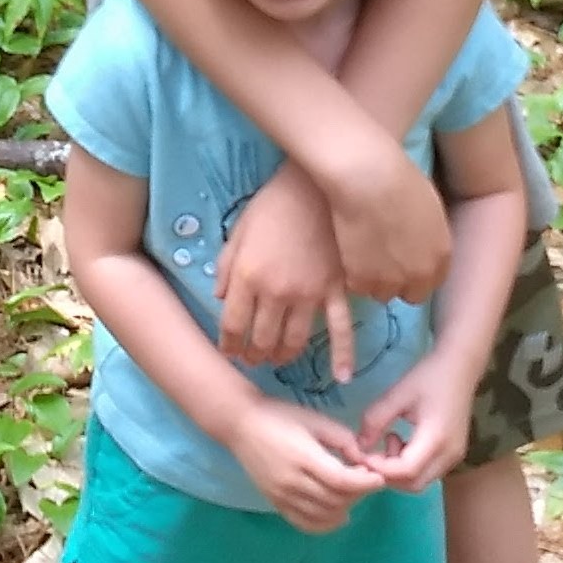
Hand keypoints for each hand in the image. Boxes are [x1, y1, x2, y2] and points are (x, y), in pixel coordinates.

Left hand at [215, 166, 355, 379]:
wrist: (316, 186)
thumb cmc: (273, 204)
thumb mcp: (239, 231)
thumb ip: (225, 267)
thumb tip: (219, 297)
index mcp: (246, 277)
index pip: (233, 325)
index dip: (229, 344)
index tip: (229, 351)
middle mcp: (275, 293)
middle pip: (262, 339)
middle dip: (253, 355)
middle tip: (251, 359)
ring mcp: (308, 295)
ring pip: (294, 340)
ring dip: (282, 356)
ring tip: (276, 360)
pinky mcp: (336, 290)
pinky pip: (341, 329)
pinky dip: (343, 355)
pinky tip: (343, 376)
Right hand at [229, 401, 373, 534]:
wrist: (241, 424)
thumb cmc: (280, 415)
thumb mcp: (316, 419)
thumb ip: (343, 439)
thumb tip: (362, 459)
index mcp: (304, 457)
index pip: (341, 481)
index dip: (365, 483)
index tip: (379, 478)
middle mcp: (292, 482)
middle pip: (335, 500)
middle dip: (358, 493)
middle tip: (366, 479)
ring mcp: (282, 496)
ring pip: (323, 516)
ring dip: (345, 508)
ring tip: (352, 493)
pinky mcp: (275, 503)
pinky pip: (304, 523)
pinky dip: (325, 524)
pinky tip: (337, 513)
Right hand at [329, 138, 454, 308]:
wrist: (370, 181)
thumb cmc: (400, 180)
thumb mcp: (429, 209)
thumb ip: (428, 235)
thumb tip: (419, 241)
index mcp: (441, 255)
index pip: (434, 281)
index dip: (418, 272)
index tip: (405, 263)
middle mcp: (420, 275)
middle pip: (411, 294)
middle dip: (399, 282)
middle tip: (382, 261)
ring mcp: (390, 281)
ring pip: (382, 293)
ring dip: (374, 279)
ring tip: (363, 255)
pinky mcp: (361, 280)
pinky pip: (358, 286)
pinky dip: (353, 274)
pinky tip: (350, 252)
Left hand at [356, 342, 484, 492]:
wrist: (460, 366)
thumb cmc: (428, 376)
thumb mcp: (397, 394)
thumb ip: (375, 420)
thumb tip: (359, 446)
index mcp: (437, 439)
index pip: (406, 470)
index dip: (380, 468)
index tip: (362, 453)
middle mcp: (449, 455)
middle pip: (413, 484)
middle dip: (387, 474)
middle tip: (373, 450)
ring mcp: (454, 457)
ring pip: (421, 481)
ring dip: (398, 471)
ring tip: (390, 439)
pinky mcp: (454, 455)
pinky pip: (428, 472)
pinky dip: (409, 466)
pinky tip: (402, 441)